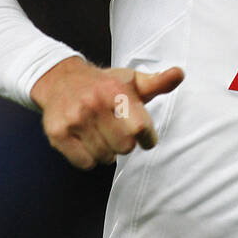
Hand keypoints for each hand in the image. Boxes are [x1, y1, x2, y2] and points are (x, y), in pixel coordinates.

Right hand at [30, 55, 183, 169]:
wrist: (59, 80)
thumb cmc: (103, 84)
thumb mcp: (131, 80)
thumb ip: (157, 82)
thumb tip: (179, 74)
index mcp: (115, 91)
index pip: (140, 129)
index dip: (147, 137)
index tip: (144, 135)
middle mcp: (93, 104)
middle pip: (124, 147)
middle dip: (125, 144)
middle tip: (117, 132)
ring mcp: (74, 120)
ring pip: (105, 157)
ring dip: (107, 151)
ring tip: (101, 135)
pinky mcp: (58, 134)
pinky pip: (84, 163)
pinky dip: (89, 158)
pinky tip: (87, 141)